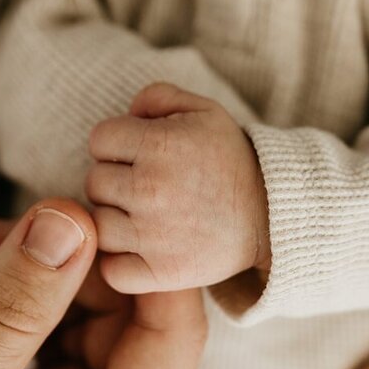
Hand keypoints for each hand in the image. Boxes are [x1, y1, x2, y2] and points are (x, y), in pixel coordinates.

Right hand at [0, 200, 206, 368]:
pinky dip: (16, 300)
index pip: (171, 339)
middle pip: (130, 320)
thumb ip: (9, 314)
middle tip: (5, 221)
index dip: (142, 261)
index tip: (88, 200)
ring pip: (89, 318)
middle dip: (74, 259)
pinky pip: (52, 333)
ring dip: (39, 273)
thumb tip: (68, 218)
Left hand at [85, 82, 270, 293]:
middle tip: (147, 186)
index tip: (138, 154)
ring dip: (116, 220)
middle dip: (115, 181)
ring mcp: (154, 235)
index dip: (116, 144)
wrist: (274, 216)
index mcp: (160, 144)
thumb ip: (157, 97)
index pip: (99, 139)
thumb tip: (127, 113)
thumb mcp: (203, 111)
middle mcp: (152, 189)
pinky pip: (112, 270)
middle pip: (94, 182)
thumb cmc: (231, 160)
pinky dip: (121, 263)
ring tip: (144, 216)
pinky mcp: (162, 272)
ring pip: (98, 225)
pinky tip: (141, 248)